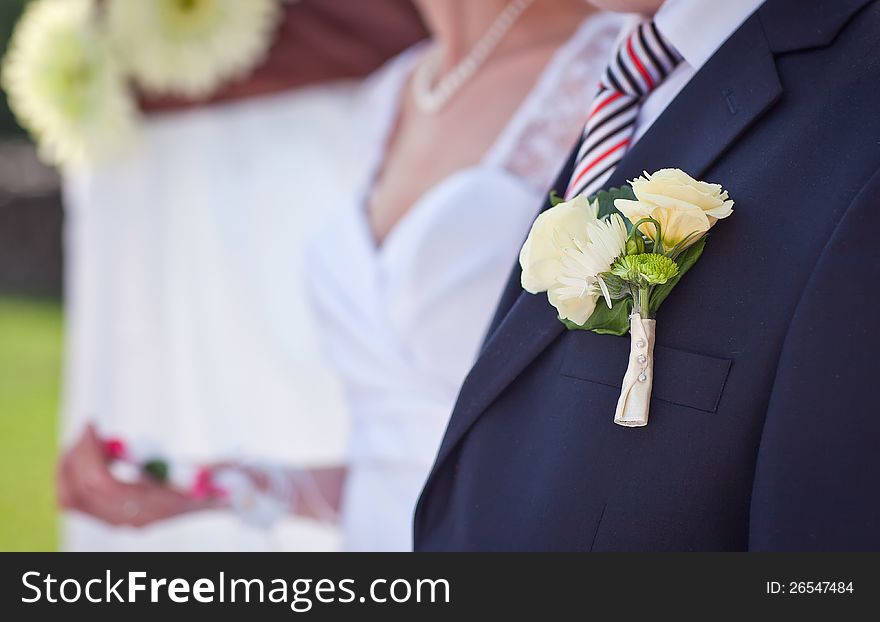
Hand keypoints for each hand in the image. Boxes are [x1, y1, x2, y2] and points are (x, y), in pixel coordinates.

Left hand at [57, 424, 209, 527]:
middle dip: (77, 455)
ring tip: (94, 438)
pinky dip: (78, 473)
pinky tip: (99, 452)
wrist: (214, 498)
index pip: (105, 486)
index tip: (93, 426)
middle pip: (80, 494)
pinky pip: (78, 499)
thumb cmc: (210, 478)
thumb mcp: (203, 468)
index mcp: (154, 508)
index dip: (91, 453)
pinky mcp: (112, 514)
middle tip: (90, 428)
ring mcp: (119, 520)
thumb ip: (175, 464)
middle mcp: (132, 520)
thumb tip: (132, 454)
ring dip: (75, 464)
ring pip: (72, 498)